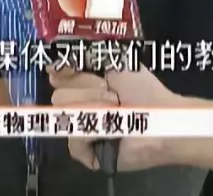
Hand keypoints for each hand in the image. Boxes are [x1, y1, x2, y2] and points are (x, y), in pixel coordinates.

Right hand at [48, 64, 181, 171]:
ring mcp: (82, 131)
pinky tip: (111, 130)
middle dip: (87, 90)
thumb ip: (84, 59)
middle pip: (58, 95)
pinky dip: (94, 131)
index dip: (66, 74)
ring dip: (94, 107)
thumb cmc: (143, 90)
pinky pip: (74, 139)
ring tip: (117, 110)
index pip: (57, 78)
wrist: (161, 117)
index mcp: (84, 87)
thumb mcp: (115, 64)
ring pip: (64, 114)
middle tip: (112, 95)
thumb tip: (51, 66)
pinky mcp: (88, 153)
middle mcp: (79, 108)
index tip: (77, 69)